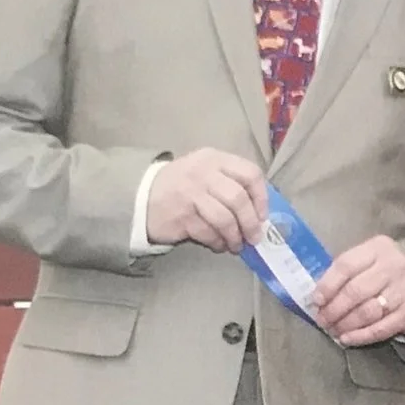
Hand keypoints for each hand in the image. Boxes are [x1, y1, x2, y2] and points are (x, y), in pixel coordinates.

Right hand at [145, 148, 266, 251]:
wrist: (141, 196)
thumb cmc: (183, 187)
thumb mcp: (206, 173)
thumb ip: (231, 184)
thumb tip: (259, 213)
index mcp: (214, 159)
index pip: (250, 173)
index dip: (261, 198)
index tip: (262, 216)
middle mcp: (203, 172)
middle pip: (239, 199)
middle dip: (251, 223)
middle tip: (254, 237)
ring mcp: (190, 193)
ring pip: (225, 219)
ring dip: (235, 237)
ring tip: (235, 245)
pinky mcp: (181, 215)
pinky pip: (208, 233)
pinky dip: (218, 242)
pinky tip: (219, 244)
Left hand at [312, 237, 404, 345]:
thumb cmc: (383, 270)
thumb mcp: (367, 258)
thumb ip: (344, 272)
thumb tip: (318, 297)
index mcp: (377, 248)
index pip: (346, 266)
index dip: (327, 285)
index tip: (316, 301)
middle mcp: (393, 266)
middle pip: (356, 291)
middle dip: (334, 309)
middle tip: (322, 320)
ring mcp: (404, 290)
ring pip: (368, 312)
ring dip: (345, 324)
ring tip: (332, 330)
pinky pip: (382, 328)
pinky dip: (361, 336)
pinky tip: (347, 339)